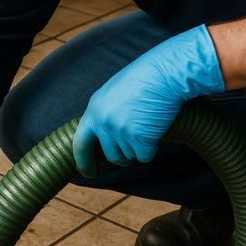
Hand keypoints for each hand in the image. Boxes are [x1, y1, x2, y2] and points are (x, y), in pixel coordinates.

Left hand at [73, 25, 225, 176]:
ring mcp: (121, 131)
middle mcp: (104, 123)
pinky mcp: (139, 138)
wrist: (166, 72)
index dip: (83, 161)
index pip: (80, 143)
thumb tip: (106, 137)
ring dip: (139, 148)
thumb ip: (106, 113)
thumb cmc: (145, 78)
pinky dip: (152, 149)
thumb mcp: (115, 93)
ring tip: (148, 126)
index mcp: (94, 110)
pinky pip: (144, 156)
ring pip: (130, 156)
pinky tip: (156, 130)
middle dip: (123, 156)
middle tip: (135, 146)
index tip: (88, 172)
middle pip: (111, 156)